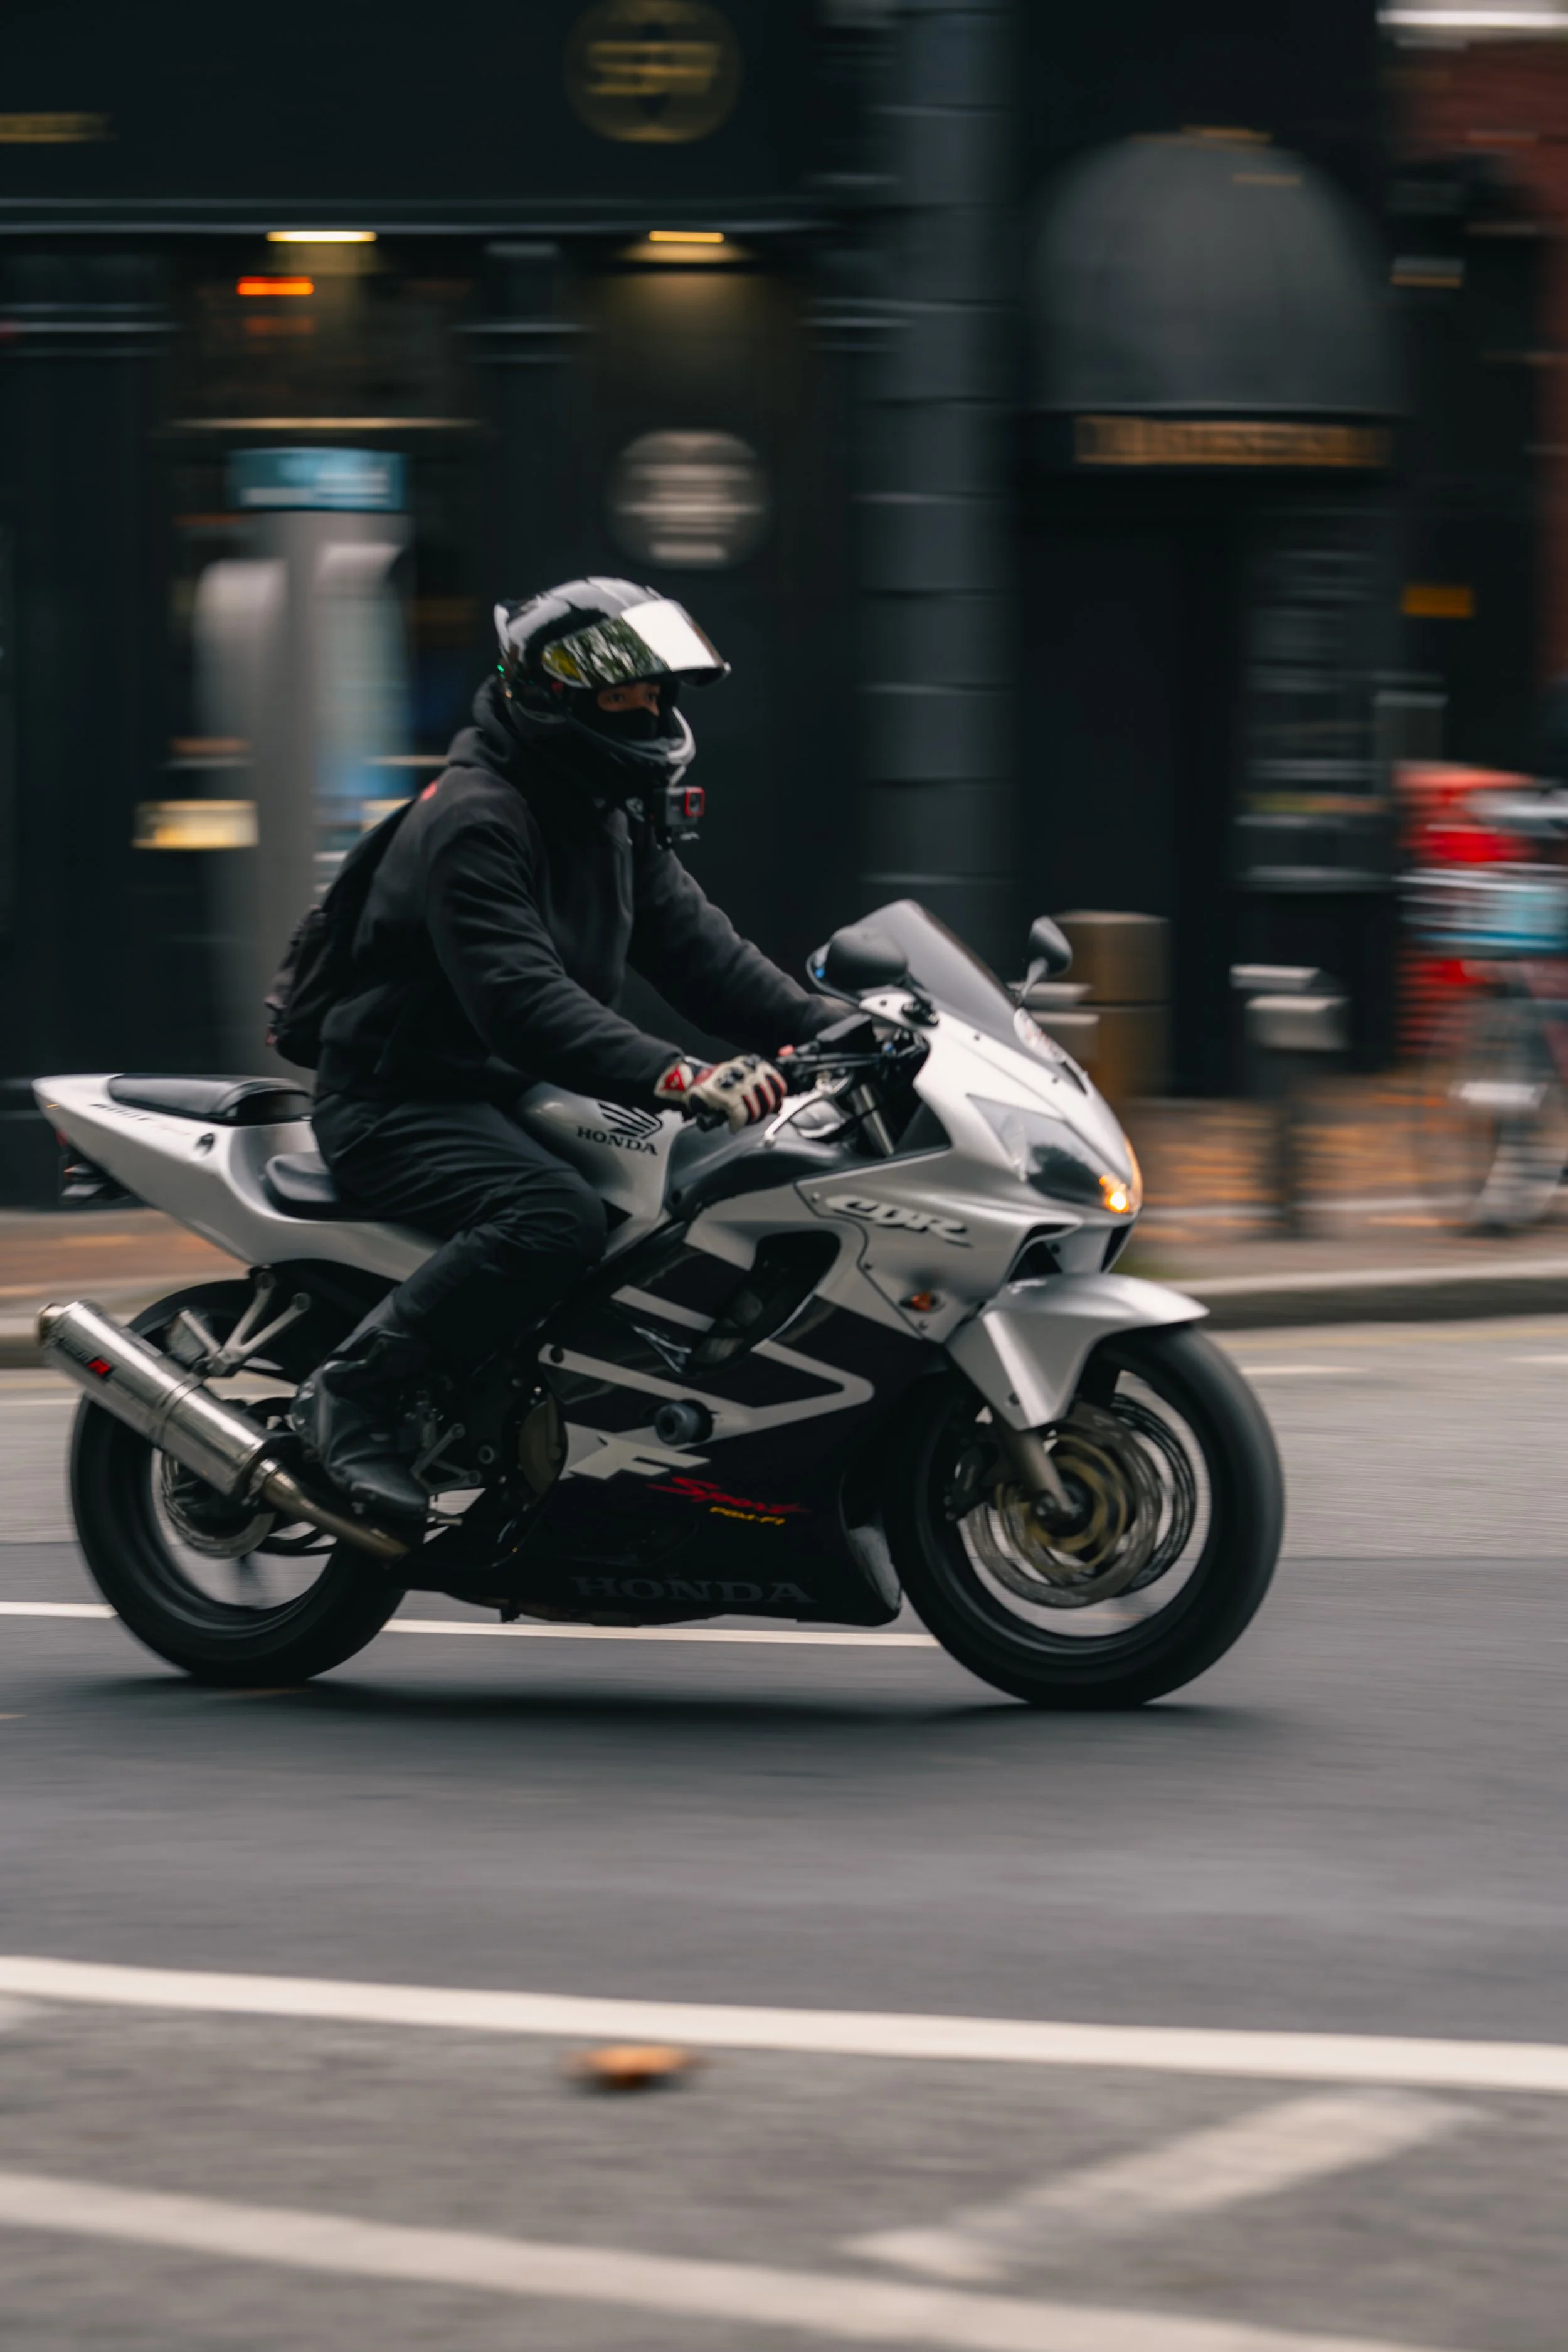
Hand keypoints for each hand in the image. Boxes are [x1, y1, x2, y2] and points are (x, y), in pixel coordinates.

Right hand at [655, 1054, 784, 1129]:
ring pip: (756, 1107)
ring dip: (751, 1118)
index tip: (776, 1106)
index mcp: (750, 1064)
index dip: (778, 1098)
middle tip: (753, 1117)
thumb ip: (759, 1087)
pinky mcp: (723, 1095)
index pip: (776, 1082)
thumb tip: (778, 1104)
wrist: (689, 1082)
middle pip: (768, 1097)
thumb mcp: (740, 1078)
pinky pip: (740, 1114)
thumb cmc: (715, 1084)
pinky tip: (733, 1125)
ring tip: (742, 1120)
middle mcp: (744, 1070)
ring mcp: (734, 1082)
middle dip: (763, 1112)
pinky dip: (738, 1123)